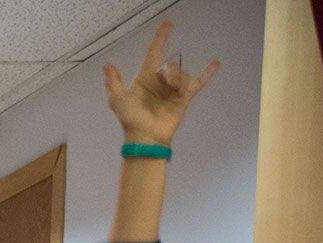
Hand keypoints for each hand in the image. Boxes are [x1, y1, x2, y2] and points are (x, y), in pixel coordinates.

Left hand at [105, 19, 218, 144]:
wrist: (146, 137)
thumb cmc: (130, 119)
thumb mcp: (118, 99)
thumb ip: (113, 81)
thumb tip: (107, 64)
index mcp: (145, 77)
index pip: (154, 52)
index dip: (161, 38)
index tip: (168, 24)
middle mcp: (160, 81)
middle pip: (170, 64)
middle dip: (169, 73)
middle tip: (164, 85)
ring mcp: (173, 89)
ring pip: (182, 74)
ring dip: (178, 82)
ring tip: (172, 95)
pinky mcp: (184, 98)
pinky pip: (198, 82)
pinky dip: (207, 73)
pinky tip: (215, 62)